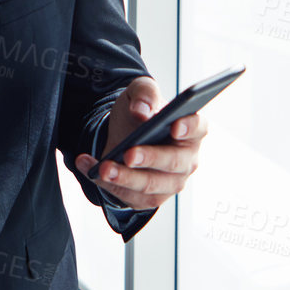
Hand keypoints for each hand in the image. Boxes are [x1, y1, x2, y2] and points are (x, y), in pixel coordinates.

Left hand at [73, 76, 205, 211]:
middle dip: (150, 159)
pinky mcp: (151, 197)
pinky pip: (130, 195)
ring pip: (150, 185)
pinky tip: (90, 168)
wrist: (124, 136)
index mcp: (191, 129)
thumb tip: (142, 112)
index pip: (198, 128)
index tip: (174, 126)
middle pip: (174, 162)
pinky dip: (107, 183)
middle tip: (129, 154)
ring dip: (125, 178)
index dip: (189, 127)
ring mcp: (171, 181)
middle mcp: (187, 159)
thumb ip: (144, 94)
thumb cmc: (141, 115)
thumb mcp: (140, 93)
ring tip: (103, 167)